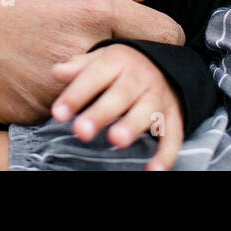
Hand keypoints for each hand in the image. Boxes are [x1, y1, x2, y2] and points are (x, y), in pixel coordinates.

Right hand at [0, 0, 184, 123]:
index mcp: (91, 5)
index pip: (163, 35)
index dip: (164, 36)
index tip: (155, 38)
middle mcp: (79, 51)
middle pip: (131, 71)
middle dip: (123, 62)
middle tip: (98, 51)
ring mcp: (51, 87)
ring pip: (90, 94)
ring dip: (83, 82)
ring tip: (47, 56)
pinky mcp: (22, 113)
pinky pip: (49, 110)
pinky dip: (44, 95)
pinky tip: (17, 69)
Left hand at [50, 44, 184, 170]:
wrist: (162, 65)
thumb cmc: (120, 68)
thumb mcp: (99, 60)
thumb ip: (78, 67)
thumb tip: (57, 72)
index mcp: (117, 61)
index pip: (94, 76)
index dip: (76, 95)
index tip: (58, 114)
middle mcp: (139, 78)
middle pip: (120, 94)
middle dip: (101, 113)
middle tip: (82, 131)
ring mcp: (158, 96)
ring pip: (147, 111)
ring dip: (132, 126)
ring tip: (116, 141)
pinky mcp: (174, 116)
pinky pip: (172, 135)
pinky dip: (166, 154)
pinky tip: (154, 170)